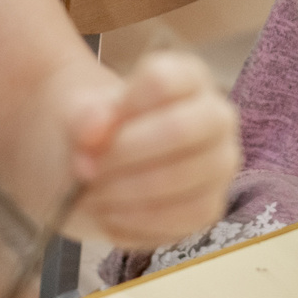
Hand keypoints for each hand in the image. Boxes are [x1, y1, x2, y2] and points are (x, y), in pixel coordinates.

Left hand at [57, 52, 239, 247]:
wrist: (99, 166)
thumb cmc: (99, 130)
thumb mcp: (78, 115)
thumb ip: (83, 117)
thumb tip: (94, 133)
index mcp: (188, 77)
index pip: (162, 81)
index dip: (119, 108)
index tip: (92, 127)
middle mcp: (217, 117)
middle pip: (178, 128)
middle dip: (123, 153)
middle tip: (88, 168)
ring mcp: (219, 164)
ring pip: (181, 178)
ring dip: (125, 191)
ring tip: (93, 194)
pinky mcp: (209, 207)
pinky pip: (180, 219)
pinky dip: (136, 220)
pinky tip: (111, 213)